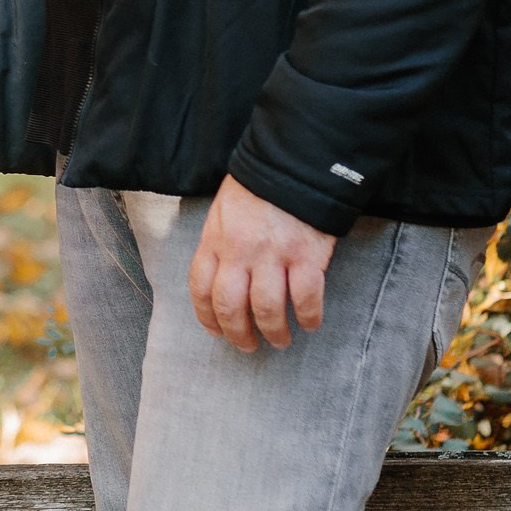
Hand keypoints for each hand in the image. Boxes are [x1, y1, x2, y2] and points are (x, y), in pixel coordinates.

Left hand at [189, 176, 336, 350]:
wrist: (293, 164)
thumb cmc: (257, 189)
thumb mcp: (224, 212)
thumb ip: (219, 244)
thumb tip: (219, 279)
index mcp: (215, 240)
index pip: (201, 288)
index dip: (207, 317)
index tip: (216, 331)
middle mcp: (240, 251)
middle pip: (230, 307)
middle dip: (238, 334)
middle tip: (248, 346)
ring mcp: (273, 254)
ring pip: (267, 309)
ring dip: (274, 332)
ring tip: (280, 340)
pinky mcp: (306, 255)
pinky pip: (305, 298)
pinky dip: (308, 317)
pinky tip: (309, 323)